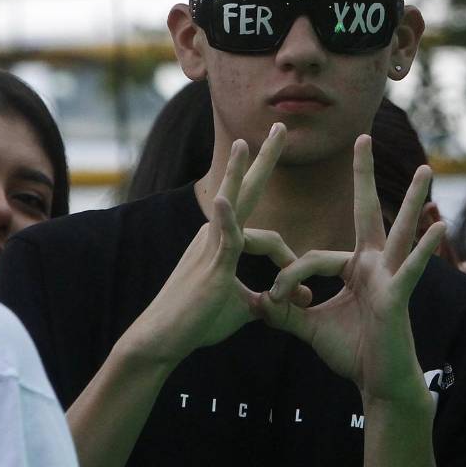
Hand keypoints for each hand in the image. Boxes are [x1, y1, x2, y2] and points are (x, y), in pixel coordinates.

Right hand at [129, 124, 289, 364]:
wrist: (163, 339)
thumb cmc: (198, 322)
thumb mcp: (243, 308)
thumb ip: (268, 298)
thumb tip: (295, 299)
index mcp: (223, 243)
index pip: (266, 237)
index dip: (289, 262)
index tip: (302, 294)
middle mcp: (216, 235)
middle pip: (245, 190)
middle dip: (265, 160)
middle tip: (280, 127)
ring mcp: (211, 245)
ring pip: (232, 201)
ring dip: (241, 171)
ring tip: (249, 142)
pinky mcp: (210, 263)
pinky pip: (221, 236)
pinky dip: (223, 217)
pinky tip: (221, 198)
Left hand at [256, 135, 444, 408]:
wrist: (378, 383)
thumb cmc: (352, 353)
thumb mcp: (309, 327)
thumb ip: (284, 311)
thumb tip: (253, 300)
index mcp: (354, 269)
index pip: (314, 257)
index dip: (288, 276)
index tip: (270, 298)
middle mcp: (375, 265)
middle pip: (368, 212)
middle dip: (364, 175)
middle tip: (363, 136)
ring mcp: (390, 277)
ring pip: (401, 231)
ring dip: (414, 200)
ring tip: (427, 169)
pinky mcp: (398, 295)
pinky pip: (412, 268)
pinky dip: (427, 249)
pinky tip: (442, 226)